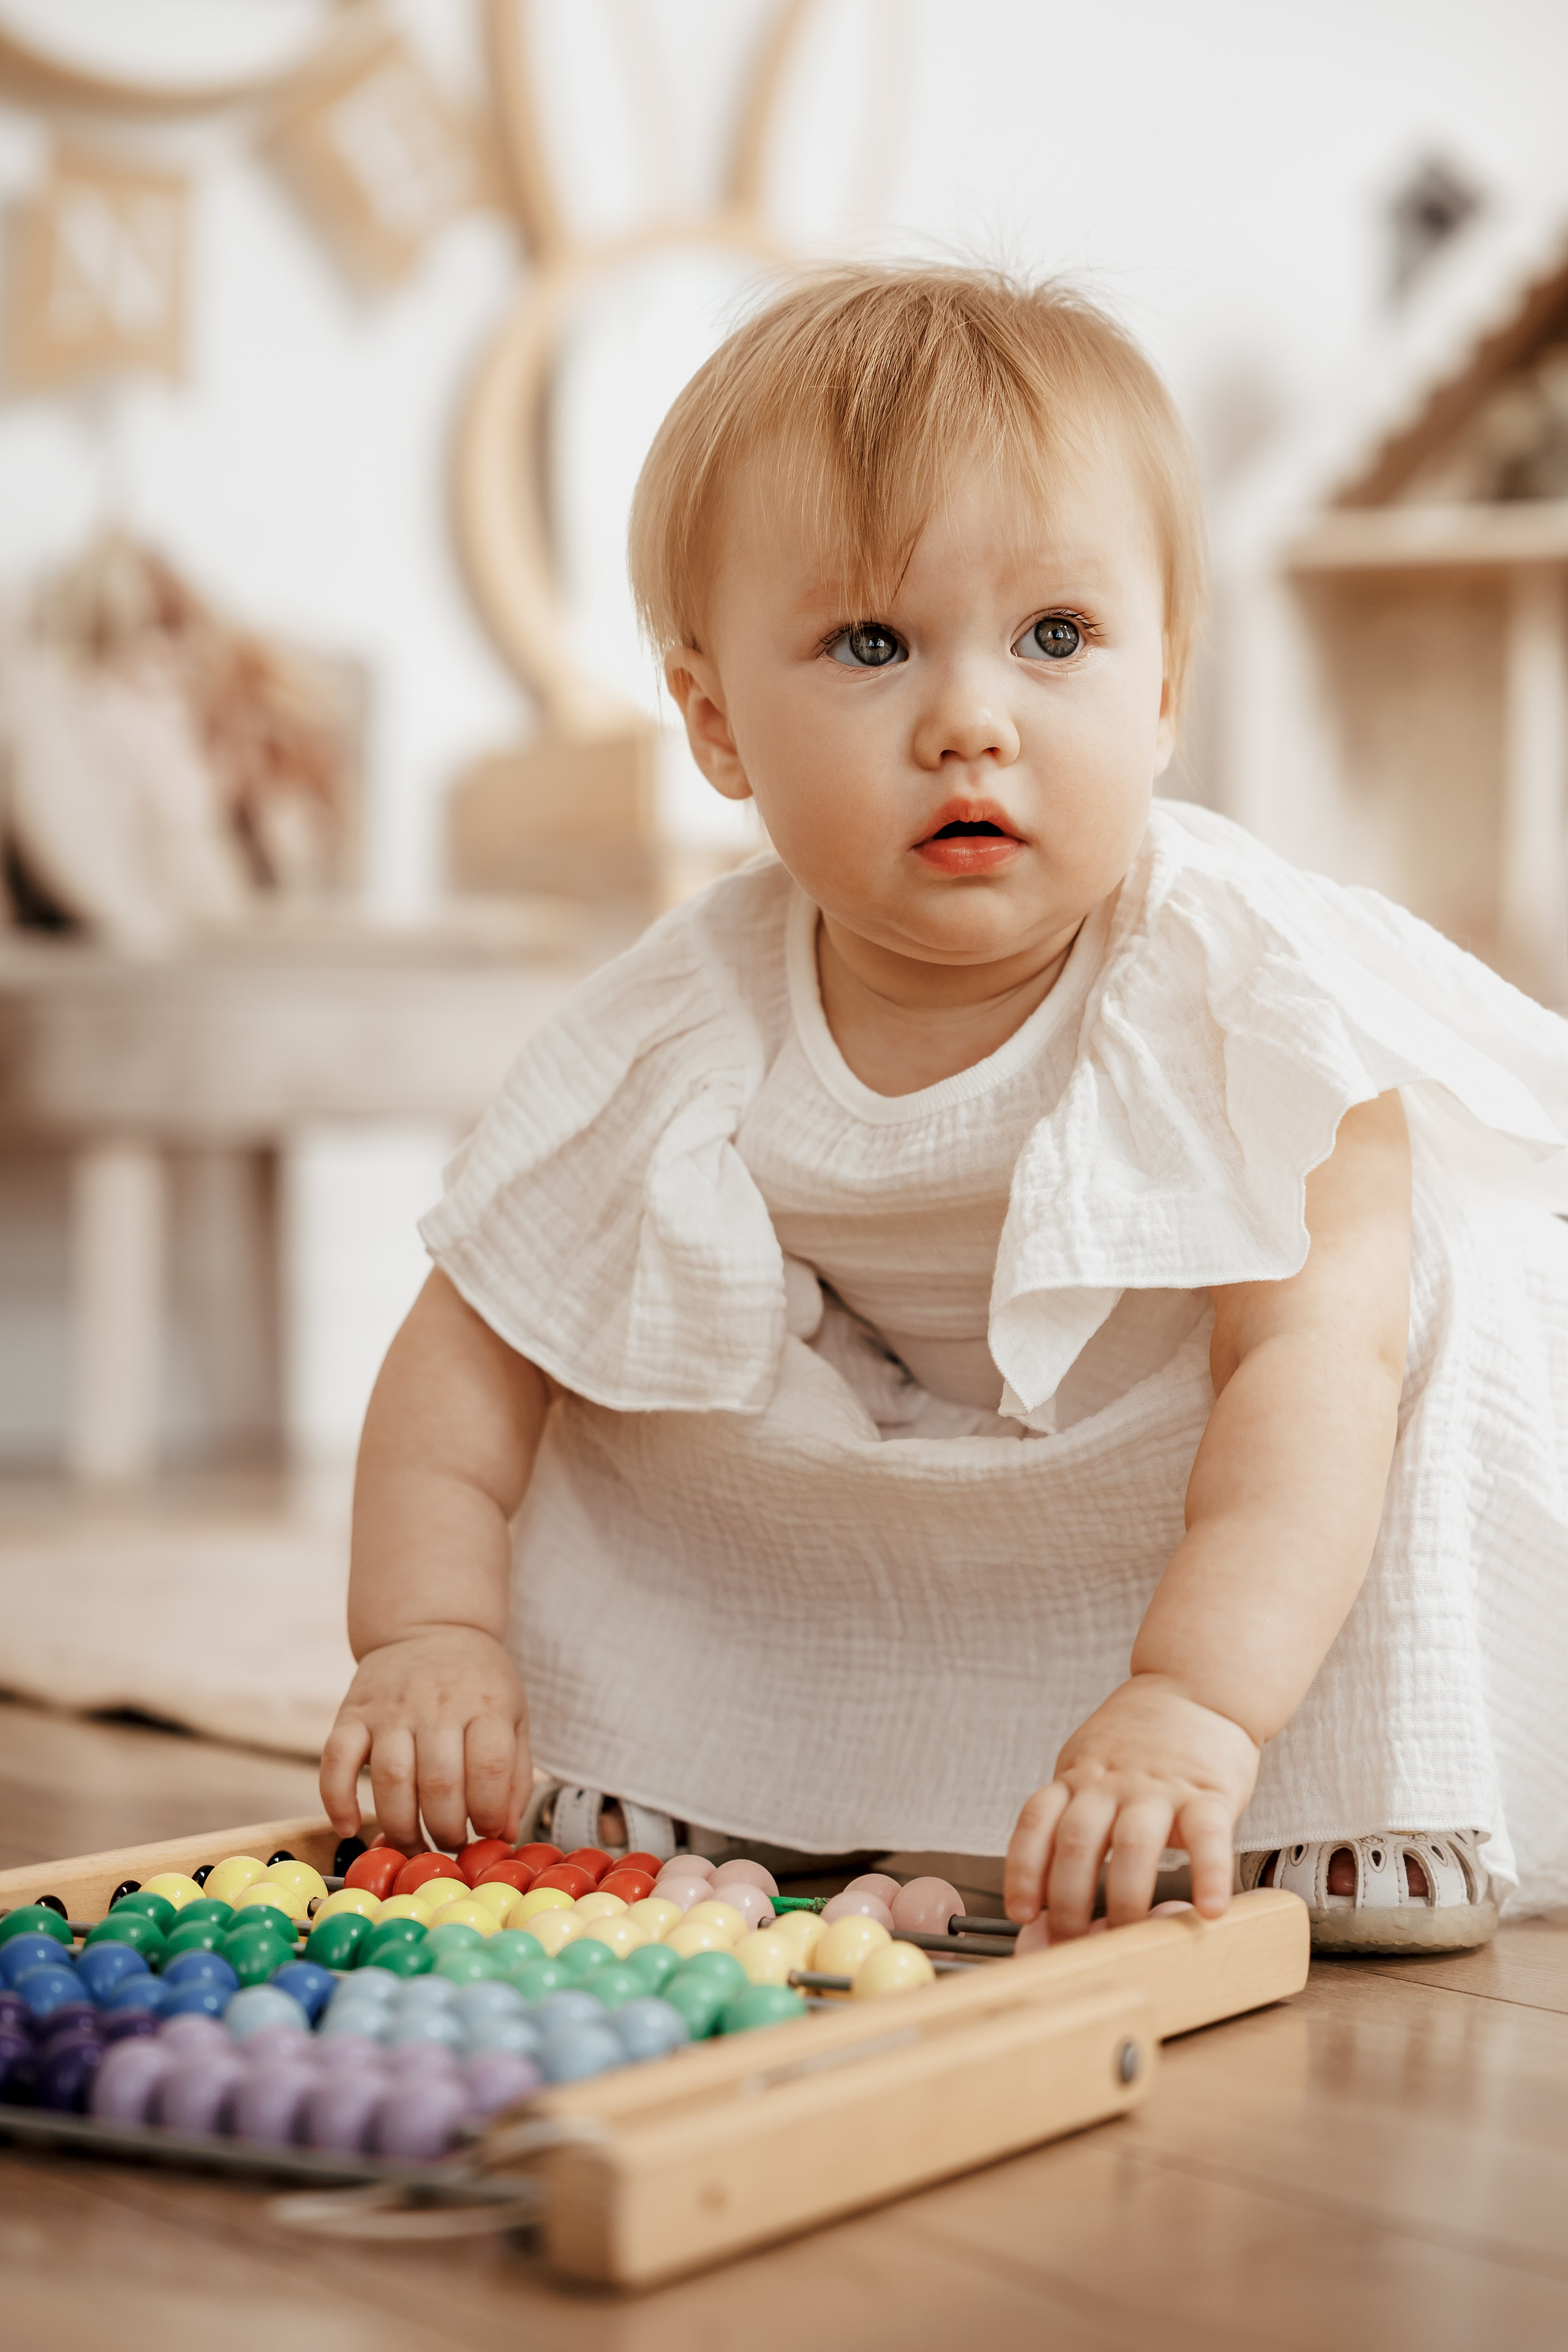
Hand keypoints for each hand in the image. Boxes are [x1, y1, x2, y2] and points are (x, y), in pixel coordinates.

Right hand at [319, 1626, 531, 1853]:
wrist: (430, 1627)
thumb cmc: (477, 1683)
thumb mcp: (512, 1716)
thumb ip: (514, 1774)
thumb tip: (505, 1834)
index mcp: (485, 1703)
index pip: (488, 1768)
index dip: (488, 1813)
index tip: (487, 1831)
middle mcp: (436, 1704)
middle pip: (439, 1784)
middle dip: (445, 1831)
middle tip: (449, 1844)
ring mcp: (390, 1708)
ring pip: (390, 1780)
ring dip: (400, 1827)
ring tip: (412, 1843)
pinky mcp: (352, 1712)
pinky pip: (335, 1760)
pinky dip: (337, 1801)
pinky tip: (349, 1827)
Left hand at [1004, 1674, 1259, 1940]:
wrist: (1200, 1685)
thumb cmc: (1143, 1736)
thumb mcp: (1090, 1760)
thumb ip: (1073, 1810)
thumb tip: (1048, 1884)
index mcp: (1078, 1775)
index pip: (1036, 1823)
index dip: (1023, 1871)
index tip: (1022, 1913)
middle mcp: (1111, 1781)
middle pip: (1077, 1843)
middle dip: (1069, 1903)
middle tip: (1072, 1944)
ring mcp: (1158, 1787)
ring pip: (1132, 1847)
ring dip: (1125, 1901)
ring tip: (1127, 1939)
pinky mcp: (1208, 1792)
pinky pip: (1207, 1839)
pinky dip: (1208, 1877)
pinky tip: (1209, 1910)